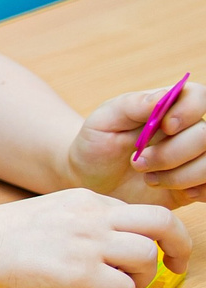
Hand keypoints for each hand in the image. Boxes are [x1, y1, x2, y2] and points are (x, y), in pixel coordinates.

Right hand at [0, 187, 191, 287]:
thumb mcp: (48, 214)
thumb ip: (80, 225)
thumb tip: (103, 251)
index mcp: (86, 201)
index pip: (142, 212)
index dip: (159, 235)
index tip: (164, 252)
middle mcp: (93, 217)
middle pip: (162, 223)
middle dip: (178, 247)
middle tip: (175, 267)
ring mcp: (88, 243)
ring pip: (147, 257)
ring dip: (137, 280)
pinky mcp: (79, 272)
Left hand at [67, 84, 205, 205]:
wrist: (92, 181)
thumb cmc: (97, 144)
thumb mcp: (104, 121)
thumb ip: (132, 104)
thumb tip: (163, 96)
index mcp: (169, 107)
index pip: (199, 96)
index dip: (188, 111)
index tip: (166, 126)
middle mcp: (189, 130)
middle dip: (172, 153)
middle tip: (138, 163)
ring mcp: (196, 158)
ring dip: (179, 176)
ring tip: (148, 179)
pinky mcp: (197, 184)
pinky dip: (192, 191)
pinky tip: (166, 189)